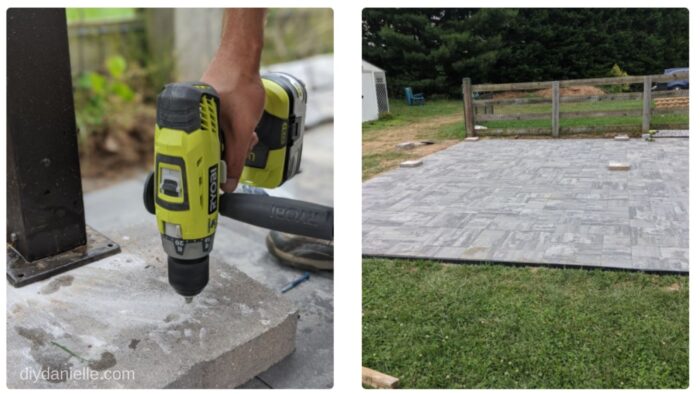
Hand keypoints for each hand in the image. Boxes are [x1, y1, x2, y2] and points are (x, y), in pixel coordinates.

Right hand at [202, 63, 264, 191]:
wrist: (242, 58)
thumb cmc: (240, 88)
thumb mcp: (243, 130)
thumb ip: (237, 159)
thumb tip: (229, 185)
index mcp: (189, 127)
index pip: (195, 160)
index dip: (209, 172)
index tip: (217, 185)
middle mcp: (190, 121)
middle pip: (209, 152)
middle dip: (231, 154)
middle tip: (247, 145)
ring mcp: (199, 115)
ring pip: (218, 142)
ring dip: (236, 143)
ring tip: (250, 134)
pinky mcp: (208, 110)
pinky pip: (219, 130)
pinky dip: (235, 133)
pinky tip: (248, 128)